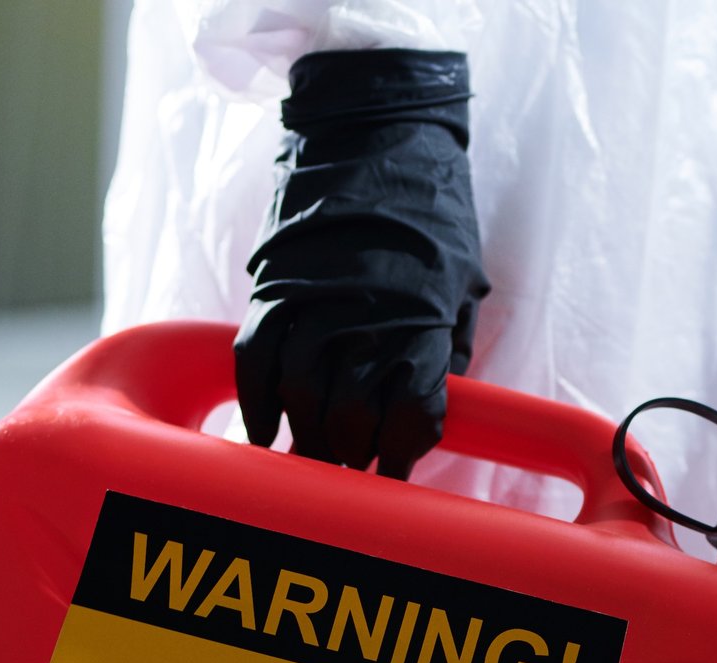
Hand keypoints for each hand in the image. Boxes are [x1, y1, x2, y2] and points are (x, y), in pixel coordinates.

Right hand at [236, 49, 488, 479]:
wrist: (378, 134)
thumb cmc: (432, 215)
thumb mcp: (461, 285)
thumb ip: (445, 349)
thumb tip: (427, 412)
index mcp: (423, 323)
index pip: (410, 416)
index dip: (399, 455)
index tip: (392, 475)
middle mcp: (367, 319)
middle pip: (348, 418)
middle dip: (347, 455)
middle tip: (344, 472)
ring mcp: (315, 303)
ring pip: (299, 396)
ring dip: (301, 438)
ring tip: (307, 458)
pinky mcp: (273, 287)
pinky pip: (255, 360)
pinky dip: (256, 402)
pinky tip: (265, 431)